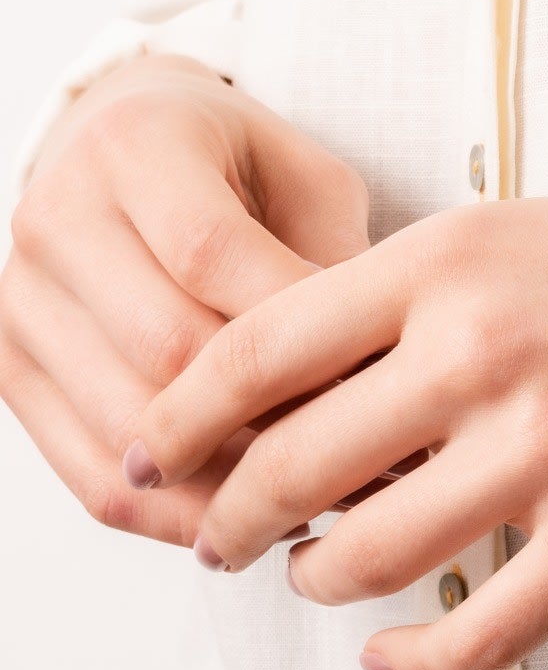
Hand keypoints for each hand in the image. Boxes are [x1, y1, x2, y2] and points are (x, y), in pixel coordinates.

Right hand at [0, 54, 370, 545]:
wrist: (127, 153)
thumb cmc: (243, 172)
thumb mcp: (308, 178)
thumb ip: (334, 258)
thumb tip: (378, 381)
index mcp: (135, 145)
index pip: (211, 255)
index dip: (300, 331)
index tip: (386, 382)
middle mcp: (56, 216)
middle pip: (166, 349)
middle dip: (277, 414)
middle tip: (373, 460)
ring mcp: (18, 300)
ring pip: (127, 428)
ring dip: (233, 485)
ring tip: (329, 503)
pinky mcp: (9, 370)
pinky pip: (90, 476)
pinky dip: (178, 517)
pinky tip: (253, 524)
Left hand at [123, 141, 547, 669]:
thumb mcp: (544, 235)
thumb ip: (428, 302)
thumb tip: (326, 396)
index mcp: (454, 258)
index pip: (253, 348)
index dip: (182, 417)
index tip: (161, 456)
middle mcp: (483, 351)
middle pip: (286, 468)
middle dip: (231, 520)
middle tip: (223, 540)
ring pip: (362, 560)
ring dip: (321, 583)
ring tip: (323, 578)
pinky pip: (471, 637)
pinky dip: (414, 661)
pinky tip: (399, 654)